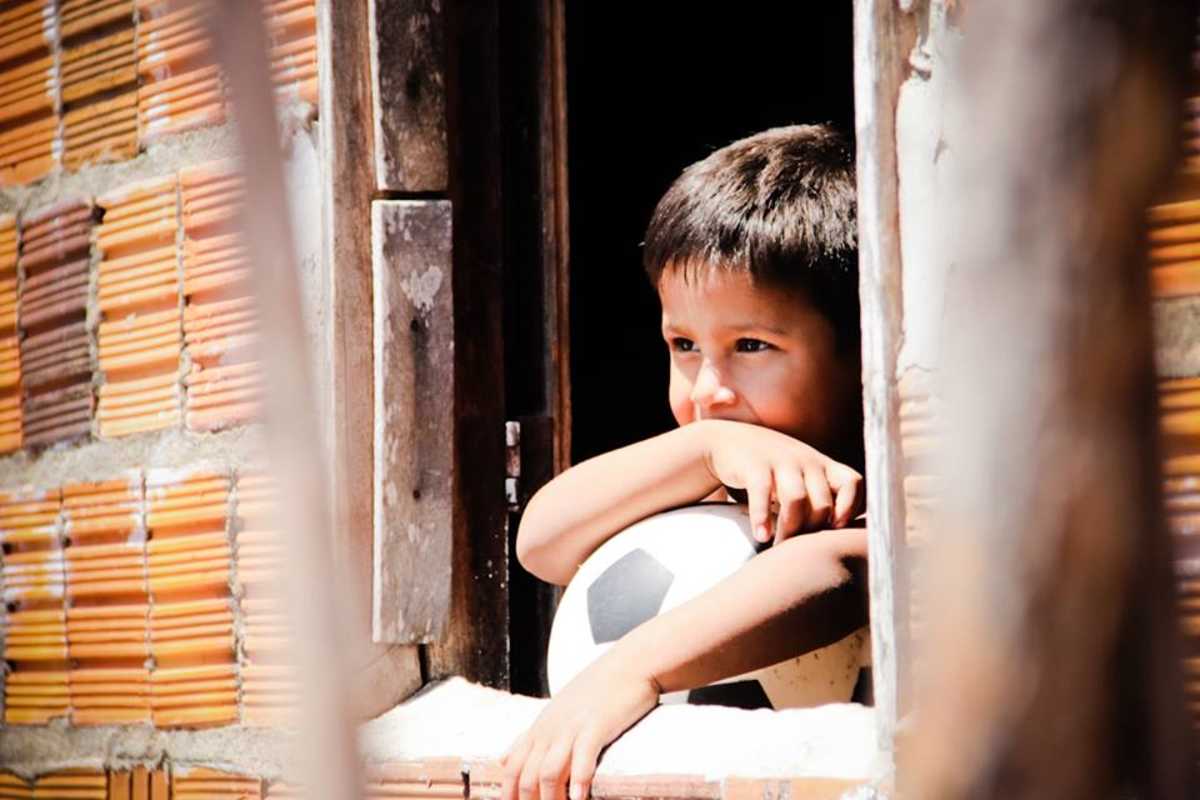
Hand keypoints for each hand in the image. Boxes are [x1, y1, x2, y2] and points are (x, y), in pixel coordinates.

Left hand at [500, 653, 659, 799]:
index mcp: (540, 727)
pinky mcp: (596, 725)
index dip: (509, 795)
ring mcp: (571, 727)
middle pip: (527, 776)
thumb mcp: (556, 711)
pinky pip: (582, 757)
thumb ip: (531, 736)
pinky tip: (579, 798)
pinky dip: (578, 781)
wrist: (629, 664)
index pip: (512, 767)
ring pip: (548, 772)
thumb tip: (503, 758)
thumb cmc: (597, 690)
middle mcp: (550, 729)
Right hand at [700, 420, 863, 543]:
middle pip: (822, 503)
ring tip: (778, 548)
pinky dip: (762, 517)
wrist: (731, 441)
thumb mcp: (802, 477)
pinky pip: (762, 493)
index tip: (836, 529)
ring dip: (789, 530)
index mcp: (823, 465)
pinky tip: (761, 535)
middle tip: (798, 552)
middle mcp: (807, 460)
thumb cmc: (774, 470)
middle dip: (812, 532)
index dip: (850, 507)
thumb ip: (821, 499)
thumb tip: (840, 540)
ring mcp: (781, 461)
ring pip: (796, 500)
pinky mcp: (754, 465)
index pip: (853, 482)